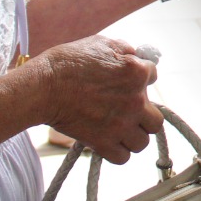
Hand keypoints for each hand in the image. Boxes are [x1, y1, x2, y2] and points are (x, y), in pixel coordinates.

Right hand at [37, 36, 162, 163]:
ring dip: (132, 137)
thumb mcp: (102, 43)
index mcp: (136, 73)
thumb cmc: (67, 63)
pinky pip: (122, 157)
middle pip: (156, 120)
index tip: (128, 83)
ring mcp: (121, 124)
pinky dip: (116, 152)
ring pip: (143, 142)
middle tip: (130, 113)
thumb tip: (134, 55)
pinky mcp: (103, 142)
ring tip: (119, 130)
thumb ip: (124, 50)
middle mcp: (135, 101)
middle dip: (145, 116)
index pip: (154, 76)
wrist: (43, 87)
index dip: (140, 79)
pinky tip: (108, 142)